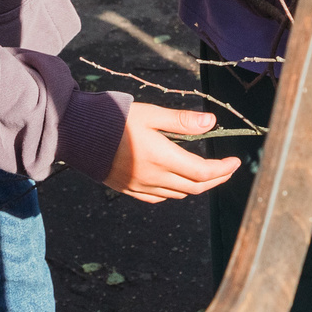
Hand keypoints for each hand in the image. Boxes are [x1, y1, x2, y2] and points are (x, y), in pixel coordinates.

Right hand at [105, 103, 242, 202]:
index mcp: (161, 158)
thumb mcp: (151, 114)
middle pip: (194, 187)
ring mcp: (139, 186)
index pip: (203, 172)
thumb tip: (212, 122)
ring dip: (196, 185)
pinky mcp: (127, 189)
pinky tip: (176, 180)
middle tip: (227, 168)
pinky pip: (158, 198)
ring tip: (206, 172)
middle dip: (216, 179)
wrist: (76, 133)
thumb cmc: (113, 118)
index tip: (235, 161)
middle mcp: (152, 177)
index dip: (223, 169)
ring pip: (178, 194)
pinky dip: (174, 191)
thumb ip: (182, 120)